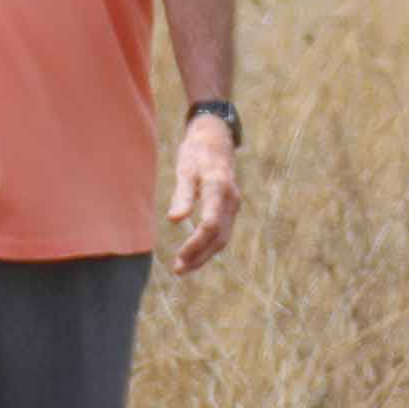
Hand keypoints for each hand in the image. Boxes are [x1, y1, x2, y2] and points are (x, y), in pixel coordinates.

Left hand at [164, 110, 237, 275]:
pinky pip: (223, 232)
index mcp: (218, 188)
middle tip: (179, 269)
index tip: (180, 256)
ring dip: (204, 255)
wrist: (216, 138)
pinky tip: (194, 253)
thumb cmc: (196, 151)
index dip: (196, 244)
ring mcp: (233, 204)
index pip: (210, 224)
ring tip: (184, 266)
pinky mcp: (231, 207)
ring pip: (223, 237)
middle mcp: (230, 199)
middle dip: (199, 256)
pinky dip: (209, 245)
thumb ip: (182, 194)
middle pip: (219, 237)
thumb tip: (175, 220)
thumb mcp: (185, 168)